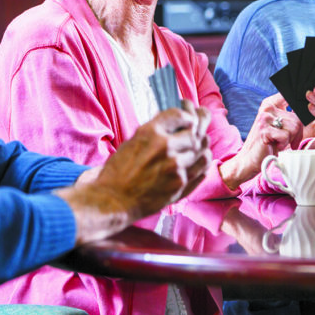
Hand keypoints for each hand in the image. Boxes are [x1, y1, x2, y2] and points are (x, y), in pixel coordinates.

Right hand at [57, 104, 211, 243]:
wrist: (112, 200)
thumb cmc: (119, 171)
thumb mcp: (133, 141)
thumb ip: (156, 131)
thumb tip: (178, 121)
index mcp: (150, 132)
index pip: (180, 115)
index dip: (187, 115)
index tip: (188, 119)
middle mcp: (165, 147)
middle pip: (195, 132)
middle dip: (195, 133)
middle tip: (193, 134)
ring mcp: (175, 166)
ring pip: (202, 150)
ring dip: (200, 149)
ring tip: (195, 148)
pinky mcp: (180, 184)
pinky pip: (202, 169)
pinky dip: (201, 164)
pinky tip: (197, 162)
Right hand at [220, 94, 302, 189]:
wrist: (250, 159)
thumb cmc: (269, 143)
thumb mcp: (279, 125)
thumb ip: (290, 115)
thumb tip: (308, 109)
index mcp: (270, 104)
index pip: (290, 96)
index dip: (299, 104)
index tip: (300, 110)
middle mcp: (267, 108)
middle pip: (297, 118)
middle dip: (297, 133)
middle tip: (287, 140)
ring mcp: (264, 118)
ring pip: (294, 127)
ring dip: (289, 139)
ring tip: (278, 142)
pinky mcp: (264, 130)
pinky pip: (286, 136)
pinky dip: (283, 144)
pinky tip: (275, 145)